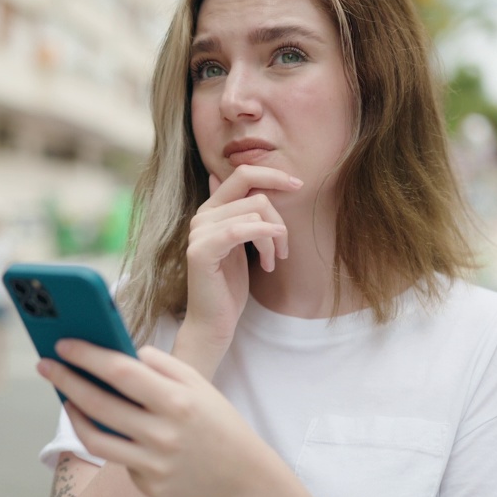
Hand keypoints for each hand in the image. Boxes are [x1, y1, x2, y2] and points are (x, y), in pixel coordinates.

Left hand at [38, 340, 272, 496]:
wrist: (243, 477)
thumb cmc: (217, 421)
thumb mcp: (199, 384)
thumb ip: (161, 364)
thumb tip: (121, 352)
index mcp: (177, 401)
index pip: (121, 371)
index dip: (87, 356)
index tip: (62, 344)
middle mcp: (163, 435)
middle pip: (98, 404)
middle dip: (66, 381)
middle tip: (45, 365)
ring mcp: (153, 465)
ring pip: (96, 438)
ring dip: (73, 414)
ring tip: (65, 397)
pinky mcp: (148, 487)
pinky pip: (118, 460)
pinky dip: (112, 439)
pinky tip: (110, 427)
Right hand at [184, 165, 301, 349]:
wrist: (214, 321)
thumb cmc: (230, 286)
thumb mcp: (241, 244)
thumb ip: (240, 212)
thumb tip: (221, 175)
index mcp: (211, 210)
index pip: (243, 174)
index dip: (273, 174)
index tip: (298, 185)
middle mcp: (202, 216)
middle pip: (255, 194)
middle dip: (279, 217)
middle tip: (285, 247)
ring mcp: (199, 232)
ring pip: (254, 212)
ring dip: (274, 238)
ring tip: (272, 261)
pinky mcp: (201, 250)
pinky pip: (240, 229)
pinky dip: (264, 236)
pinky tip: (272, 256)